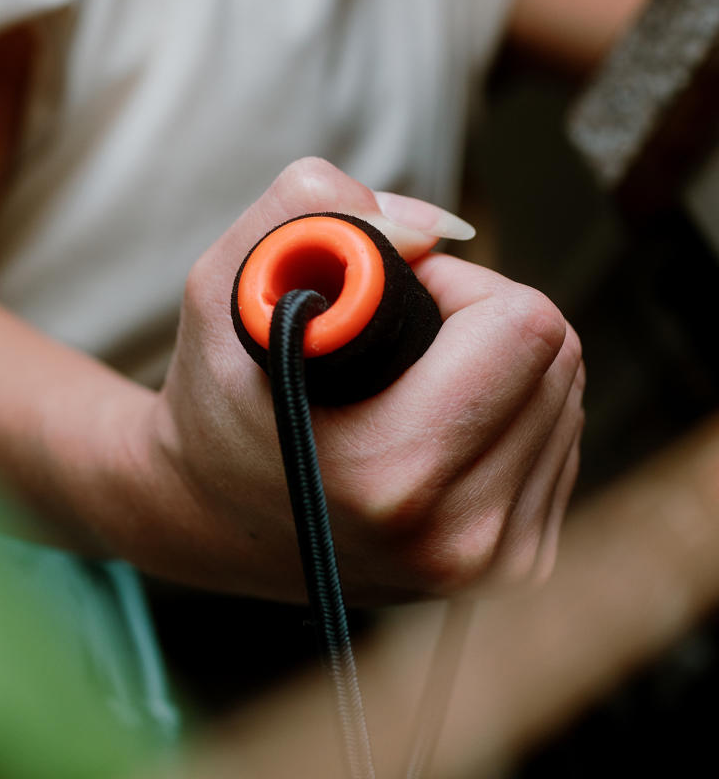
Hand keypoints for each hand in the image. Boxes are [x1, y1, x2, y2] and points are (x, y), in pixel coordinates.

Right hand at [129, 158, 582, 604]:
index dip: (461, 285)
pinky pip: (560, 441)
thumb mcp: (227, 287)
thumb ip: (313, 211)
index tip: (399, 299)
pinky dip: (513, 412)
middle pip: (557, 356)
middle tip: (405, 338)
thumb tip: (436, 228)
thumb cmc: (218, 401)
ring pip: (566, 396)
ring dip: (503, 366)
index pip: (525, 328)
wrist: (211, 524)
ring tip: (414, 385)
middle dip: (486, 319)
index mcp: (393, 472)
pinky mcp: (519, 566)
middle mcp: (459, 535)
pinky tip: (444, 424)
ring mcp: (496, 562)